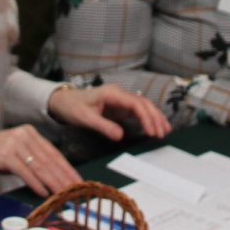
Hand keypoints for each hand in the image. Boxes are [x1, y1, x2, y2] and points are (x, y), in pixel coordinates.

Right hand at [0, 124, 81, 196]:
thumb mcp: (14, 155)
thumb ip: (32, 161)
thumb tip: (52, 178)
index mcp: (29, 133)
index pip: (54, 153)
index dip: (68, 169)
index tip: (79, 182)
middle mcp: (24, 134)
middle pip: (50, 160)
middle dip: (65, 178)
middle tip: (77, 192)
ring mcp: (14, 143)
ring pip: (40, 166)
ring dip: (54, 183)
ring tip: (64, 194)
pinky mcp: (4, 154)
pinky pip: (25, 171)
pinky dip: (36, 183)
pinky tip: (44, 192)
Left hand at [47, 84, 173, 141]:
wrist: (64, 101)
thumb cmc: (73, 107)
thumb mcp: (85, 118)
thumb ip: (103, 126)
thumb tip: (120, 135)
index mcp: (112, 93)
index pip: (135, 103)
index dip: (146, 117)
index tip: (151, 131)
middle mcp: (119, 94)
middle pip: (143, 103)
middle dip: (155, 118)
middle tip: (162, 133)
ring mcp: (121, 99)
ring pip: (143, 106)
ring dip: (155, 117)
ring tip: (165, 130)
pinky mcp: (120, 106)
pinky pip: (138, 111)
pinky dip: (148, 118)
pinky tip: (155, 127)